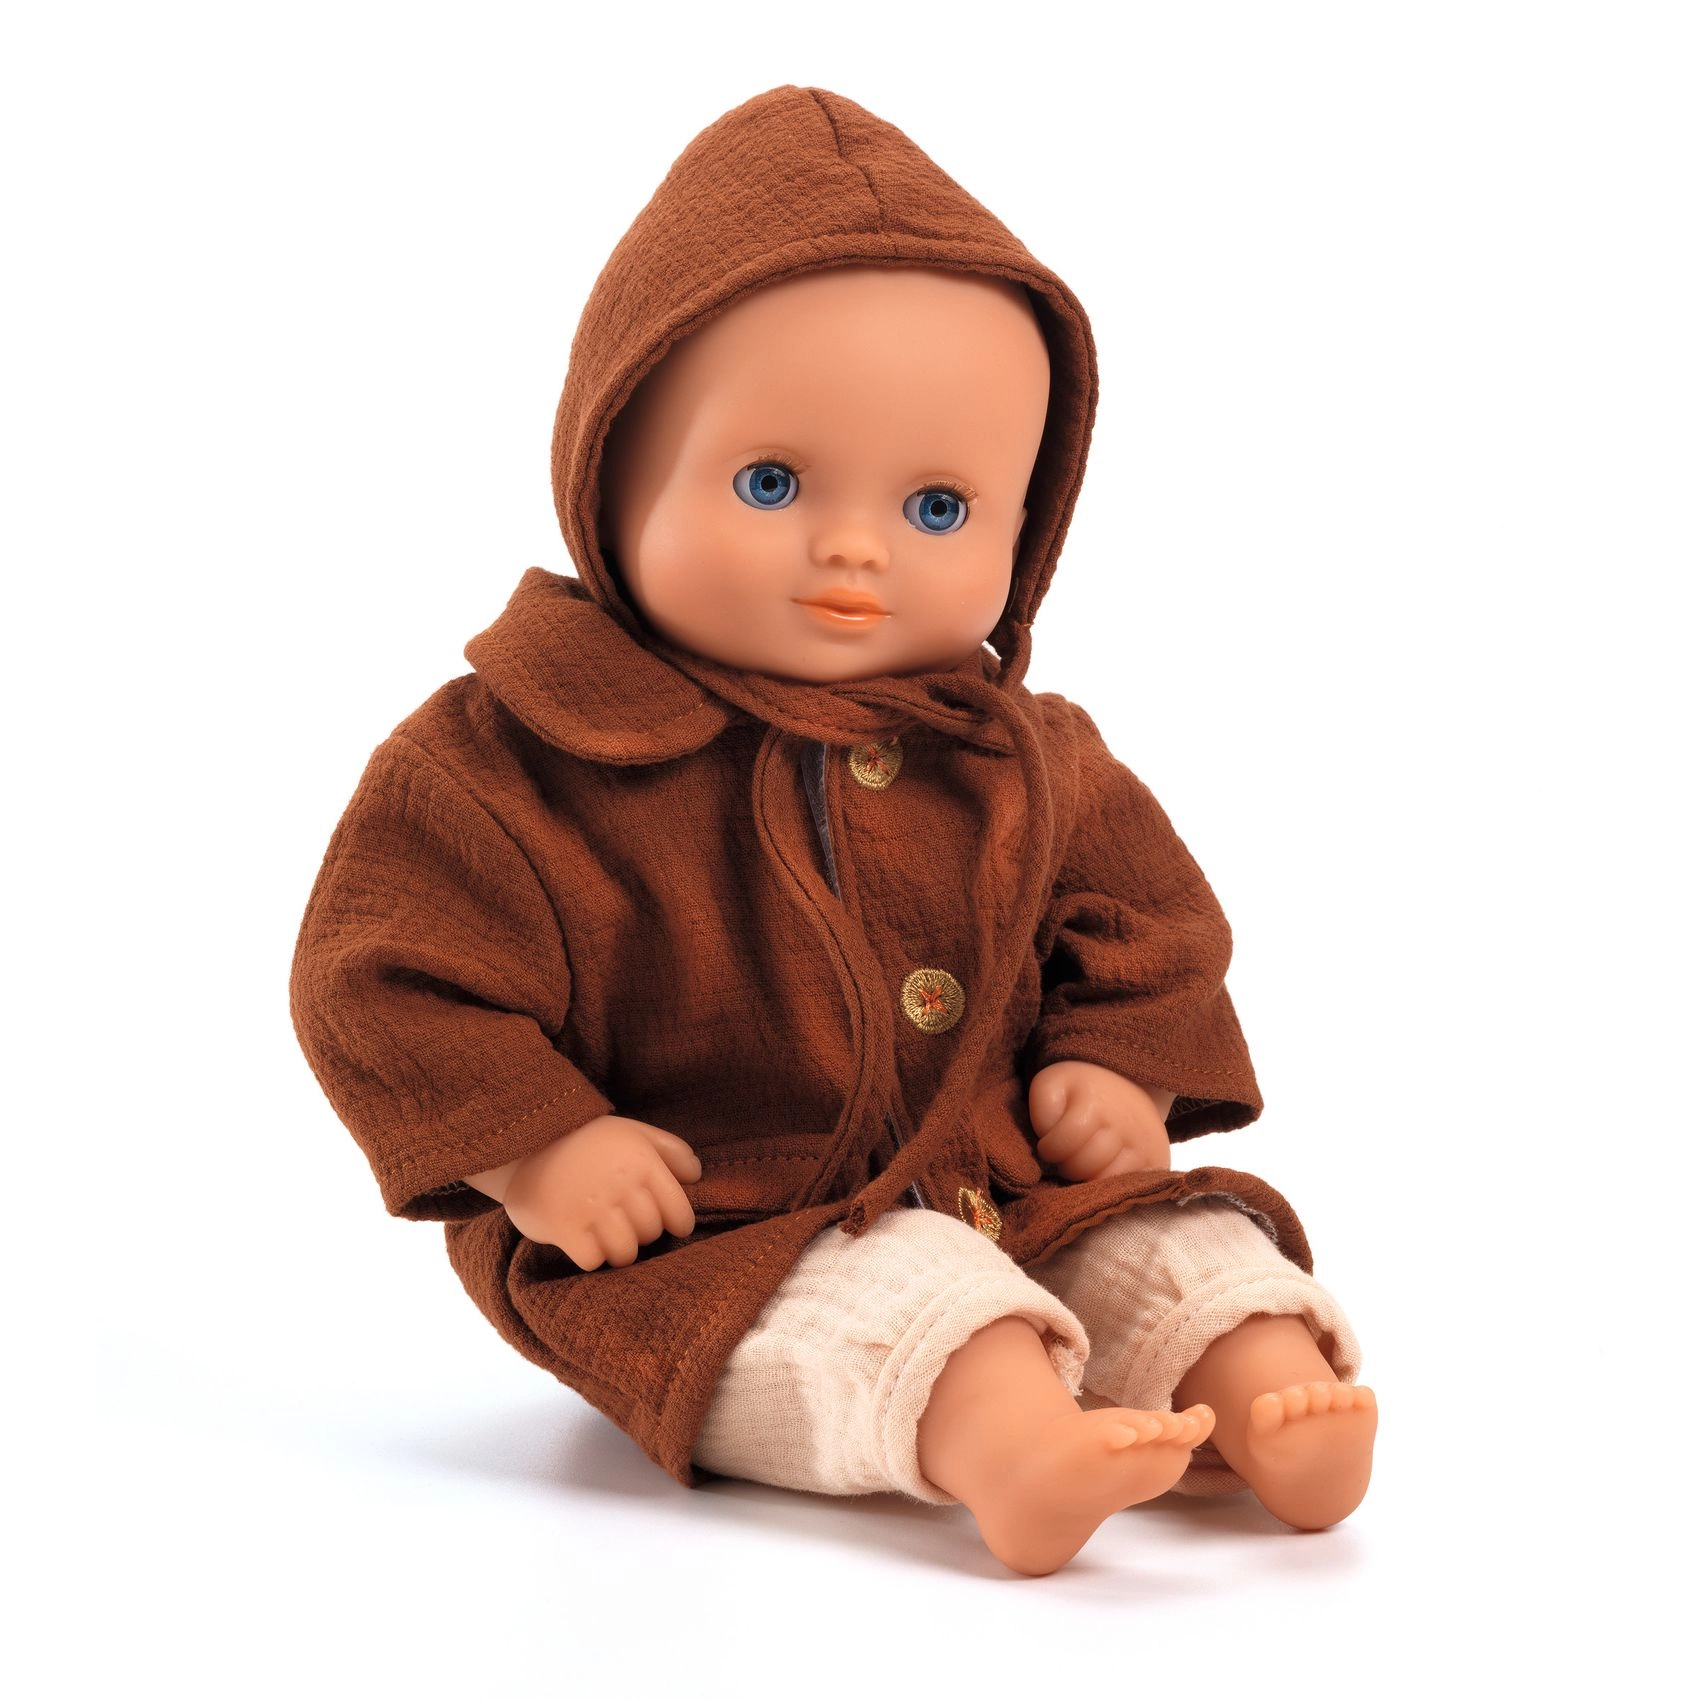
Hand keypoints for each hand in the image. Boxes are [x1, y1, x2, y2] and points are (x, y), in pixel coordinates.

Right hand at [494, 1114, 700, 1269]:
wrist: (524, 1146)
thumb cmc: (587, 1143)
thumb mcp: (631, 1132)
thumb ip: (670, 1150)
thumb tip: (696, 1176)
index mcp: (641, 1160)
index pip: (678, 1211)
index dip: (678, 1223)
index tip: (672, 1226)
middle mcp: (619, 1184)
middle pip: (650, 1233)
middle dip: (642, 1232)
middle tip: (625, 1221)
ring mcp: (591, 1207)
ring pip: (625, 1253)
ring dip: (618, 1249)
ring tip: (606, 1233)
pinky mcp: (563, 1227)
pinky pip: (593, 1260)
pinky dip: (590, 1255)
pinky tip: (583, 1239)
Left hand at [1027, 1060, 1173, 1181]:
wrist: (1129, 1085)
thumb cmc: (1082, 1091)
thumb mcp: (1053, 1086)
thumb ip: (1042, 1112)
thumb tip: (1050, 1143)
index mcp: (1095, 1102)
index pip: (1061, 1144)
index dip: (1048, 1148)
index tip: (1049, 1143)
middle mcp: (1126, 1123)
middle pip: (1083, 1166)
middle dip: (1067, 1165)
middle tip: (1069, 1154)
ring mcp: (1145, 1144)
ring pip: (1105, 1183)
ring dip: (1088, 1178)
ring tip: (1086, 1161)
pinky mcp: (1158, 1162)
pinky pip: (1128, 1190)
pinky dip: (1111, 1186)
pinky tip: (1105, 1169)